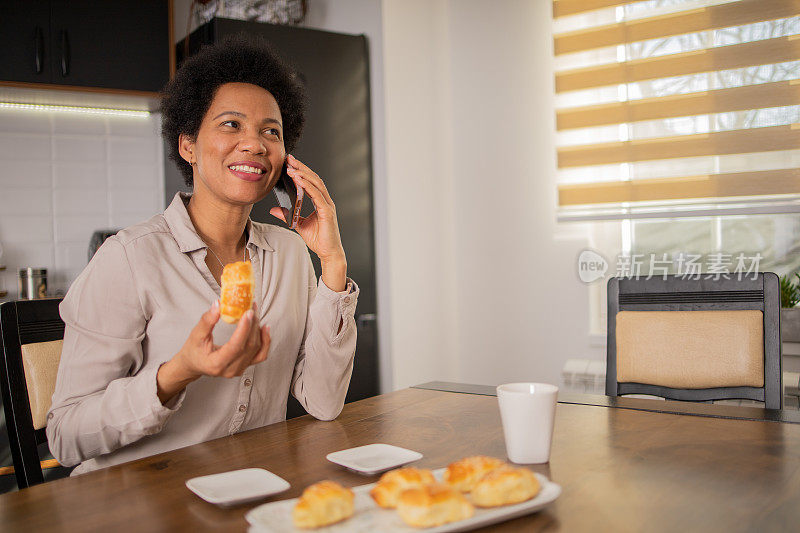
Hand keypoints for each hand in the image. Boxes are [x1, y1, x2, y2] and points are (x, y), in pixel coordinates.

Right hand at [157, 300, 270, 402]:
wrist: (194, 364)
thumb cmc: (193, 351)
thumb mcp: (196, 335)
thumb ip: (207, 321)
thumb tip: (217, 305)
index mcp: (216, 364)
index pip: (236, 346)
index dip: (244, 329)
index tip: (248, 313)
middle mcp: (230, 369)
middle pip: (248, 346)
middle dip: (252, 325)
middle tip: (252, 308)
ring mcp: (239, 369)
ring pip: (256, 349)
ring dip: (258, 330)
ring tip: (255, 314)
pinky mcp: (245, 366)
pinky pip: (260, 355)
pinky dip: (265, 341)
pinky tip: (264, 328)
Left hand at [270, 154, 347, 290]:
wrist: (328, 253)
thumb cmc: (318, 239)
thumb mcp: (298, 224)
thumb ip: (288, 215)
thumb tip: (274, 209)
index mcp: (320, 202)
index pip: (311, 182)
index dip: (301, 171)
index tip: (290, 163)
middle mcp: (326, 201)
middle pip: (314, 179)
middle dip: (302, 168)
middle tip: (289, 159)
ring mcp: (328, 205)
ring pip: (316, 184)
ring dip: (303, 174)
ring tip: (291, 167)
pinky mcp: (327, 212)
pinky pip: (317, 195)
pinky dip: (308, 186)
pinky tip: (299, 180)